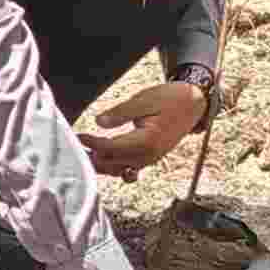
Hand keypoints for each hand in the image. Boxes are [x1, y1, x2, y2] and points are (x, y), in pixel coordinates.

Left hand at [78, 82, 206, 182]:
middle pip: (113, 163)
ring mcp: (150, 159)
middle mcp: (149, 155)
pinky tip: (104, 159)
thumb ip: (121, 112)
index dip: (92, 142)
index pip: (111, 148)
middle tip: (76, 147)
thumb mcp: (144, 100)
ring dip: (102, 164)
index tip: (79, 135)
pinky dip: (115, 166)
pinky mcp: (150, 158)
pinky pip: (129, 168)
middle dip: (93, 156)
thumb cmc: (170, 99)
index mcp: (146, 141)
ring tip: (85, 154)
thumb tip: (99, 122)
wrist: (193, 104)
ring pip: (120, 169)